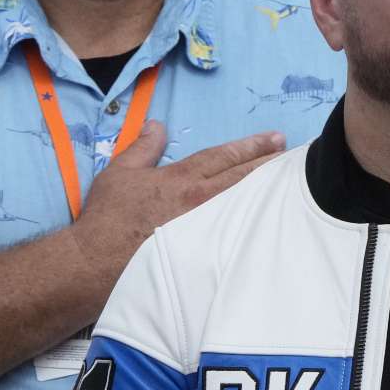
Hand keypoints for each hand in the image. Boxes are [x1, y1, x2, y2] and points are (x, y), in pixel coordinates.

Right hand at [71, 120, 285, 285]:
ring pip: (245, 205)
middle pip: (243, 179)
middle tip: (294, 155)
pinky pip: (238, 235)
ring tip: (291, 183)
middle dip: (270, 164)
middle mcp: (199, 203)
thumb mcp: (120, 173)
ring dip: (269, 191)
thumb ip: (142, 147)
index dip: (251, 146)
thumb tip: (157, 125)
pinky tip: (272, 221)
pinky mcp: (205, 255)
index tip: (274, 138)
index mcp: (181, 179)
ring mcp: (205, 230)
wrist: (95, 264)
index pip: (224, 157)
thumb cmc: (106, 219)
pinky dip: (256, 224)